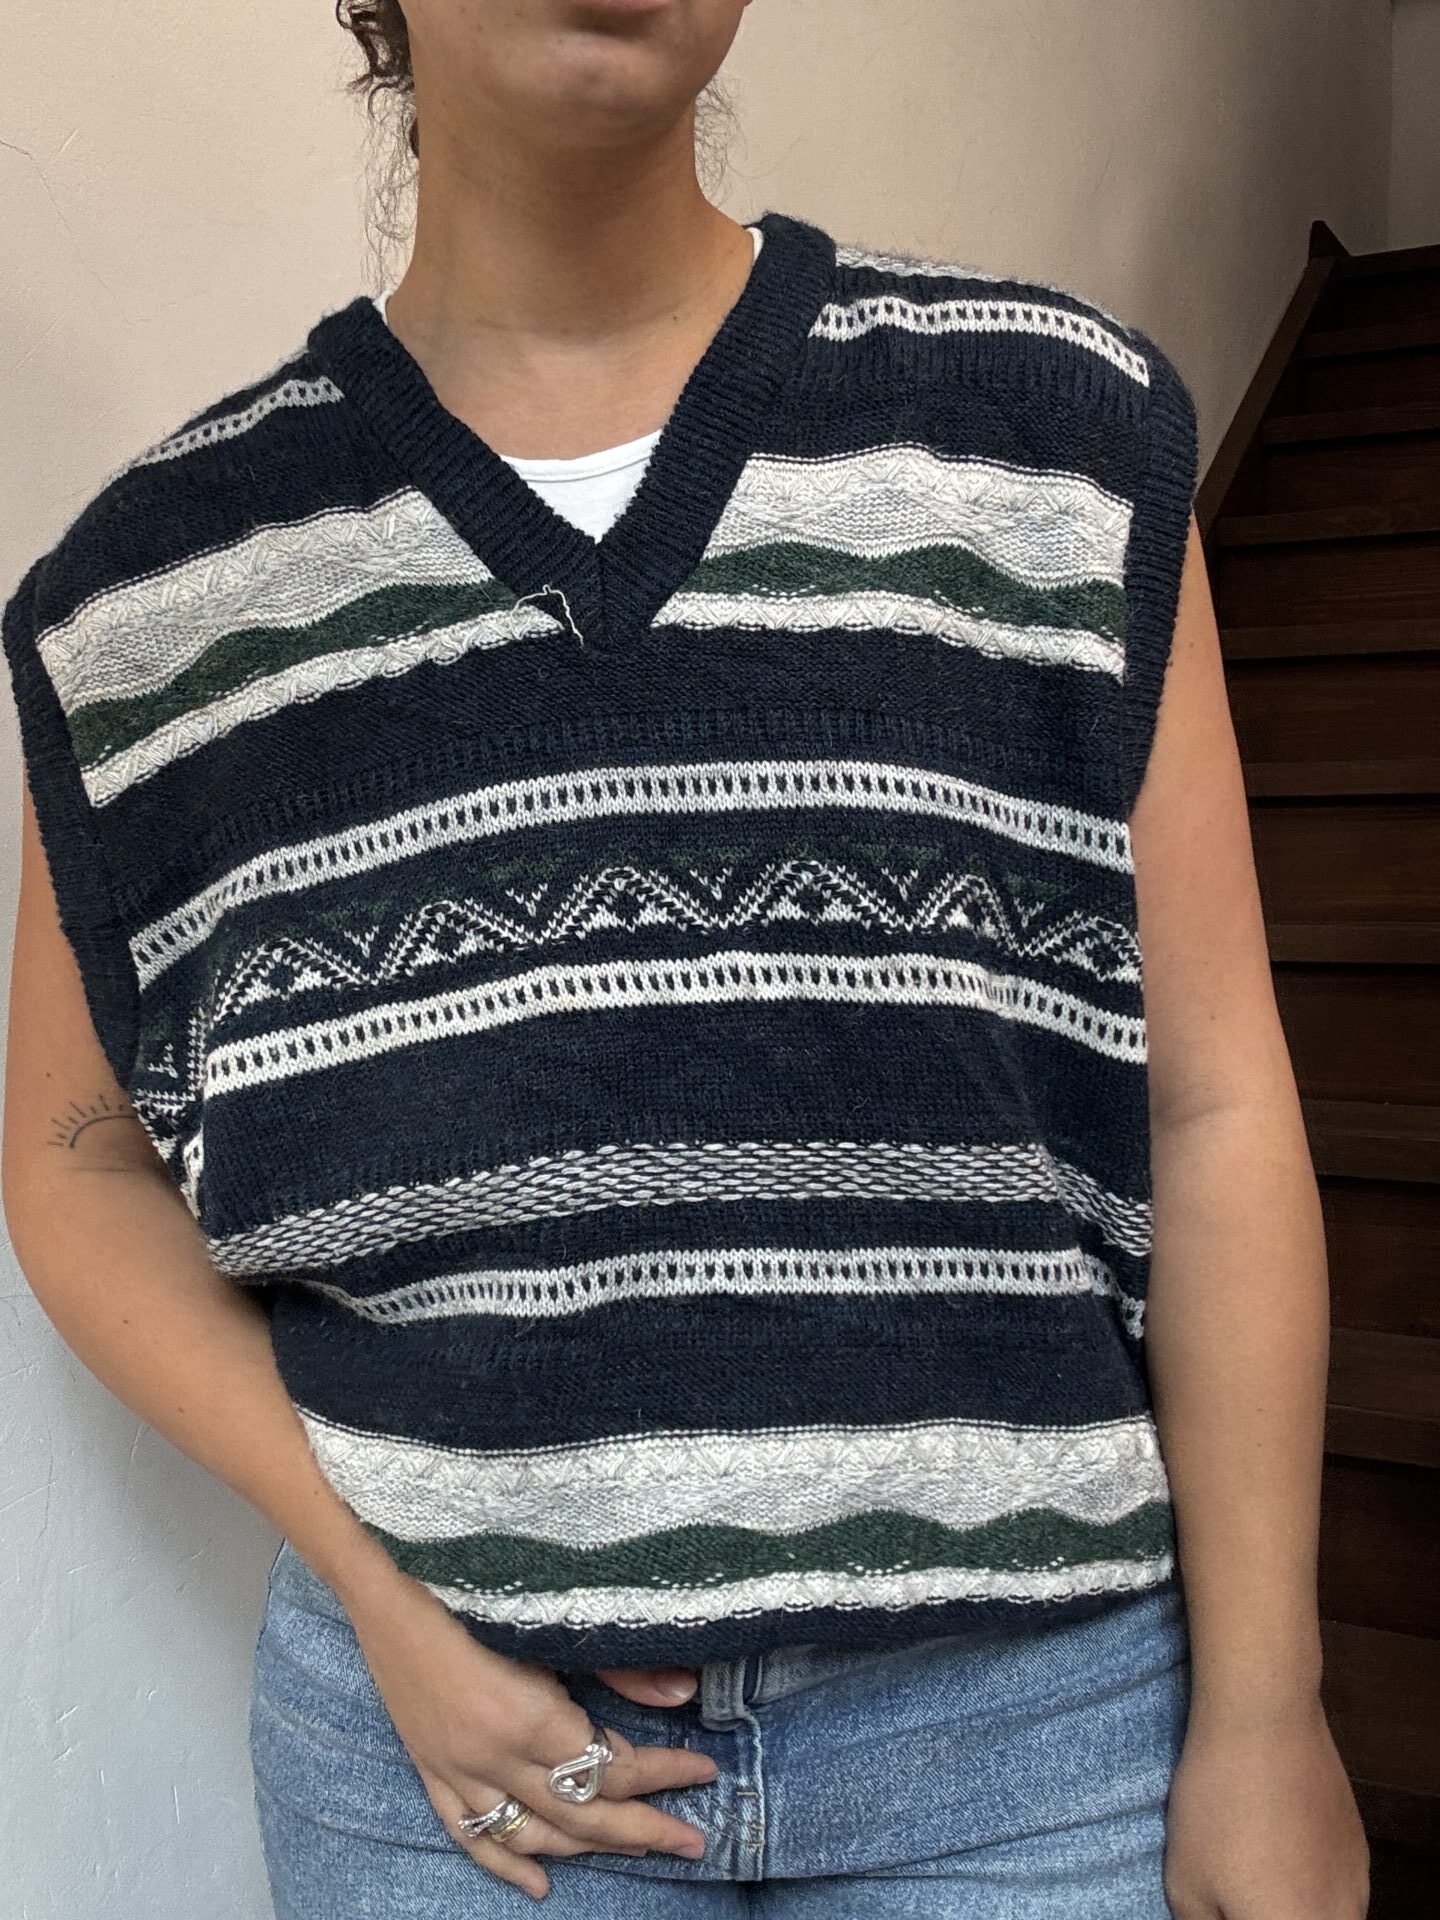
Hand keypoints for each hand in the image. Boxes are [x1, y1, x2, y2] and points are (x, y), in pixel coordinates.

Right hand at [343, 1572, 719, 1901]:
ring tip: (638, 1848)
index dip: (664, 1771)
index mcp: (528, 1719)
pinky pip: (468, 1832)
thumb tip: (682, 1692)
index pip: (612, 1766)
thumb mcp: (550, 1616)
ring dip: (588, 1847)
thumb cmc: (473, 1578)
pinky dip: (506, 1862)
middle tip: (694, 1839)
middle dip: (644, 1828)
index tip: (706, 1768)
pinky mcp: (428, 1763)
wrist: (384, 1569)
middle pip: (580, 1813)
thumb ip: (617, 1659)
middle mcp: (492, 1757)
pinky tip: (540, 1881)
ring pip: (530, 1832)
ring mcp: (456, 1766)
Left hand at [1163, 1691, 1369, 1917]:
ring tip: (1253, 1866)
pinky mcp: (1360, 1849)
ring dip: (1292, 1904)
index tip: (1217, 1899)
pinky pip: (1339, 1889)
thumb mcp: (1186, 1884)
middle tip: (1232, 1885)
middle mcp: (1341, 1918)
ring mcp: (1358, 1885)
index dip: (1231, 1912)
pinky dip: (1311, 1883)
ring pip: (1326, 1915)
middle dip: (1263, 1909)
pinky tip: (1279, 1847)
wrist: (1266, 1724)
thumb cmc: (1217, 1807)